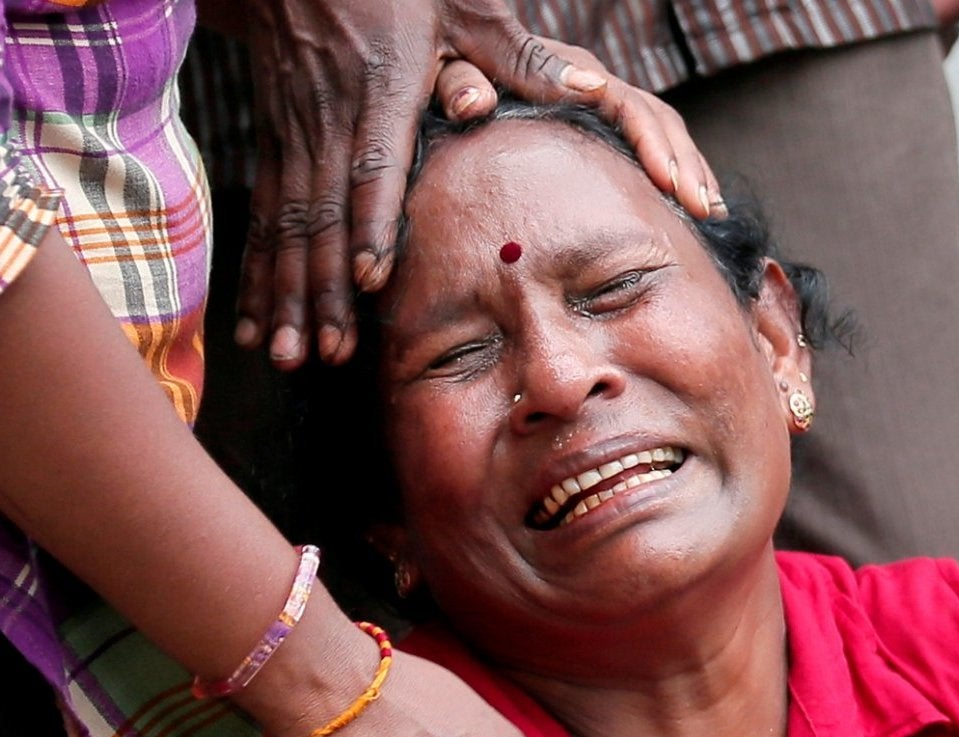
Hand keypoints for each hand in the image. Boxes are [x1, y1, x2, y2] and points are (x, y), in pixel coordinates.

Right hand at [234, 0, 720, 369]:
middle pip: (323, 215)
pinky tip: (251, 328)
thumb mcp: (461, 3)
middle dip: (321, 289)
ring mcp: (297, 136)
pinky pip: (264, 219)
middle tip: (326, 351)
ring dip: (287, 296)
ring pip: (288, 227)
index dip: (371, 224)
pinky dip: (257, 277)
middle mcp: (331, 120)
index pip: (373, 165)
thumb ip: (516, 50)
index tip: (372, 281)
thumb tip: (586, 79)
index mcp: (380, 90)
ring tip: (288, 357)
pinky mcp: (277, 146)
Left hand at [434, 39, 723, 216]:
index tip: (666, 182)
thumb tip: (477, 102)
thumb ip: (456, 83)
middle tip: (700, 209)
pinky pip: (651, 145)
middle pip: (654, 115)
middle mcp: (587, 80)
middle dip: (683, 163)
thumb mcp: (438, 69)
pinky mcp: (600, 126)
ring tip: (710, 213)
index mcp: (558, 68)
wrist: (431, 58)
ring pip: (662, 129)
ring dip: (690, 170)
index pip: (620, 99)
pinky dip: (678, 174)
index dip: (647, 141)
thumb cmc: (431, 70)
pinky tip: (696, 207)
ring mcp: (597, 102)